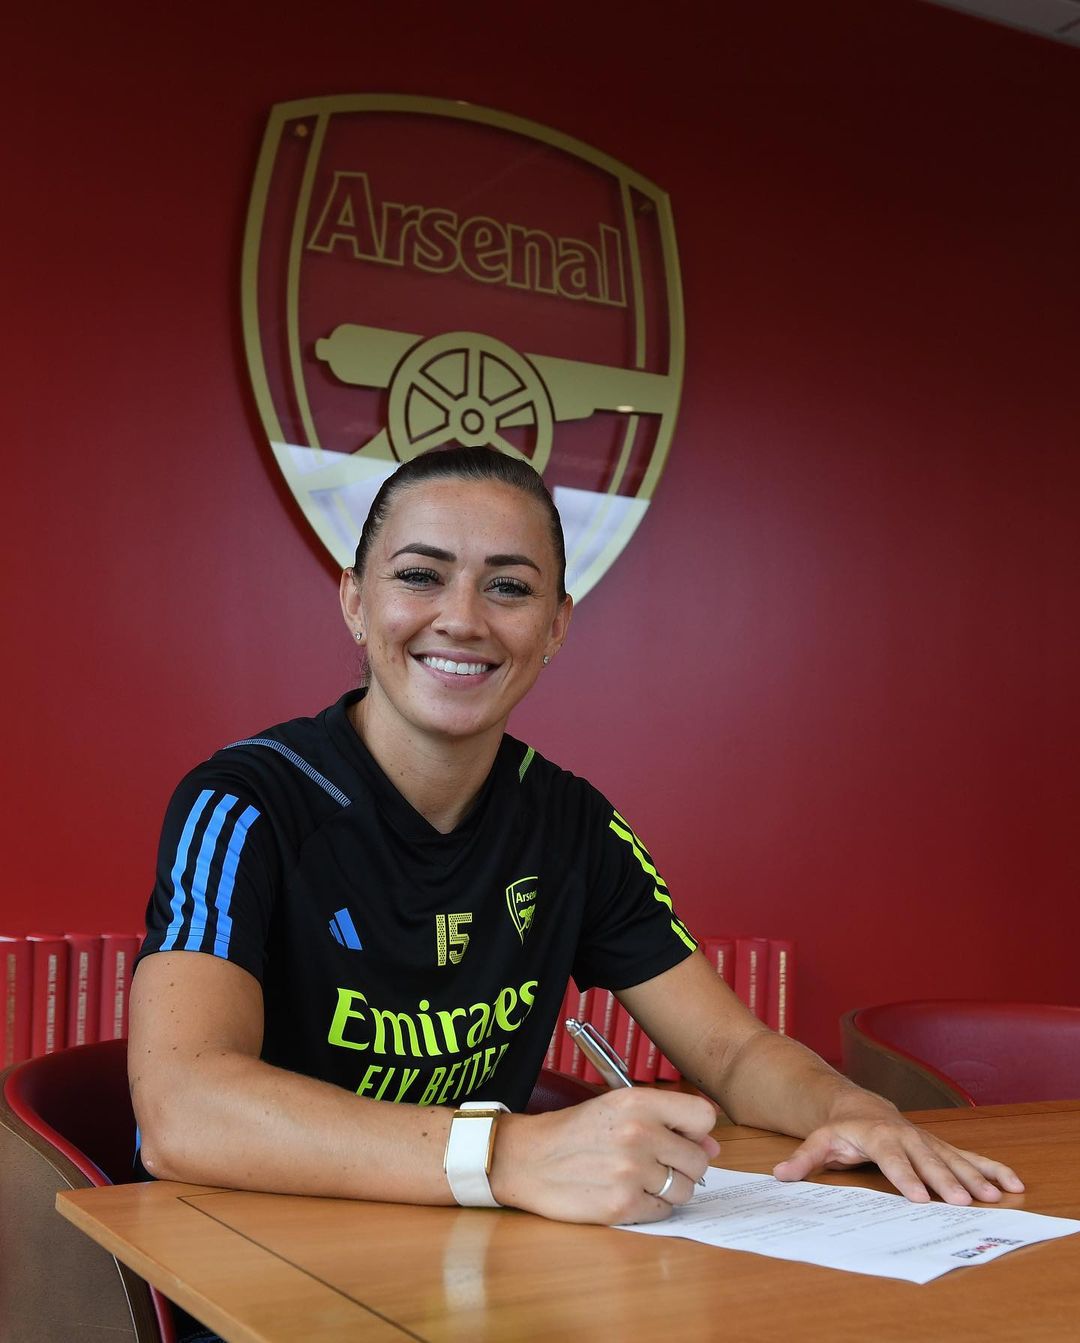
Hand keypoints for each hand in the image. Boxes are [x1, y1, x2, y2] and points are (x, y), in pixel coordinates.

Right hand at [491, 1088, 719, 1224]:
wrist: (528, 1158)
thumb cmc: (575, 1131)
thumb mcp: (617, 1107)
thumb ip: (667, 1121)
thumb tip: (713, 1147)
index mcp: (638, 1102)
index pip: (704, 1116)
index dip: (697, 1130)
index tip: (681, 1136)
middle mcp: (639, 1134)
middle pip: (698, 1159)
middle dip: (683, 1165)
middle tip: (656, 1163)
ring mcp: (631, 1172)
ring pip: (685, 1189)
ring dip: (668, 1188)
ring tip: (638, 1178)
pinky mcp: (622, 1205)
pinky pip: (662, 1212)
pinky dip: (650, 1207)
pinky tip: (626, 1193)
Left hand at [773, 1102, 1024, 1204]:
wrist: (860, 1106)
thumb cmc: (841, 1129)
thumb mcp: (819, 1141)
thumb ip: (803, 1159)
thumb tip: (780, 1176)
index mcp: (877, 1135)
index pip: (892, 1158)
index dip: (905, 1177)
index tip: (919, 1197)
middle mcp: (906, 1135)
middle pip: (928, 1160)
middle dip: (946, 1180)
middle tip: (963, 1201)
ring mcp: (927, 1140)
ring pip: (953, 1158)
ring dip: (975, 1177)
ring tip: (995, 1196)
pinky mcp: (941, 1147)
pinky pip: (970, 1156)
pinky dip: (992, 1168)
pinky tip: (1013, 1182)